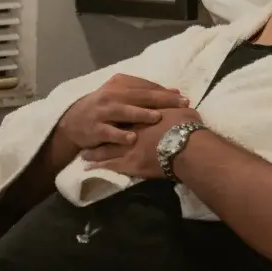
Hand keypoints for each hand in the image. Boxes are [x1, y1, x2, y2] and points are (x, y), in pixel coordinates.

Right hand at [57, 75, 189, 151]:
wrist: (73, 122)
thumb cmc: (104, 107)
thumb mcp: (122, 95)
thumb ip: (145, 93)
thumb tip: (175, 92)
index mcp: (119, 83)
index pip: (145, 86)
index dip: (165, 91)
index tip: (183, 97)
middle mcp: (111, 94)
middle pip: (139, 96)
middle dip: (161, 100)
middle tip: (181, 105)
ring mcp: (102, 111)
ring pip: (124, 111)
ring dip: (141, 114)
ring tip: (157, 117)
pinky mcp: (94, 128)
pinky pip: (109, 132)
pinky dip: (120, 135)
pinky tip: (132, 139)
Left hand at [81, 107, 203, 179]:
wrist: (185, 147)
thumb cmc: (187, 128)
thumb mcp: (184, 112)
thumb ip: (178, 107)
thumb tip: (182, 102)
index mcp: (146, 114)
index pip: (129, 113)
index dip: (119, 115)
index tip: (109, 115)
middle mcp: (134, 128)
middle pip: (113, 129)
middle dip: (102, 131)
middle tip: (90, 132)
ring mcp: (130, 146)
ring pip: (108, 148)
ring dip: (96, 151)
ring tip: (84, 153)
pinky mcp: (130, 164)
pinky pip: (111, 165)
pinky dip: (100, 166)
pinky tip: (90, 167)